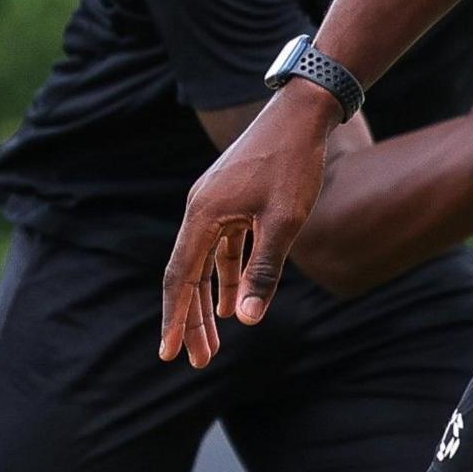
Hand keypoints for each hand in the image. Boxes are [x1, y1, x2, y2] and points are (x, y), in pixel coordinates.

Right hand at [161, 91, 338, 365]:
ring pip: (205, 263)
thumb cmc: (294, 163)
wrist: (302, 111)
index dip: (175, 317)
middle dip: (190, 319)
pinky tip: (231, 302)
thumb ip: (263, 271)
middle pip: (188, 274)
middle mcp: (200, 209)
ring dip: (208, 301)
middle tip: (196, 360)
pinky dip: (225, 275)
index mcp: (204, 215)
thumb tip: (246, 319)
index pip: (181, 277)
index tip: (169, 353)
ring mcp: (215, 203)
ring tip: (214, 341)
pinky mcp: (231, 199)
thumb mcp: (284, 222)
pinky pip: (221, 247)